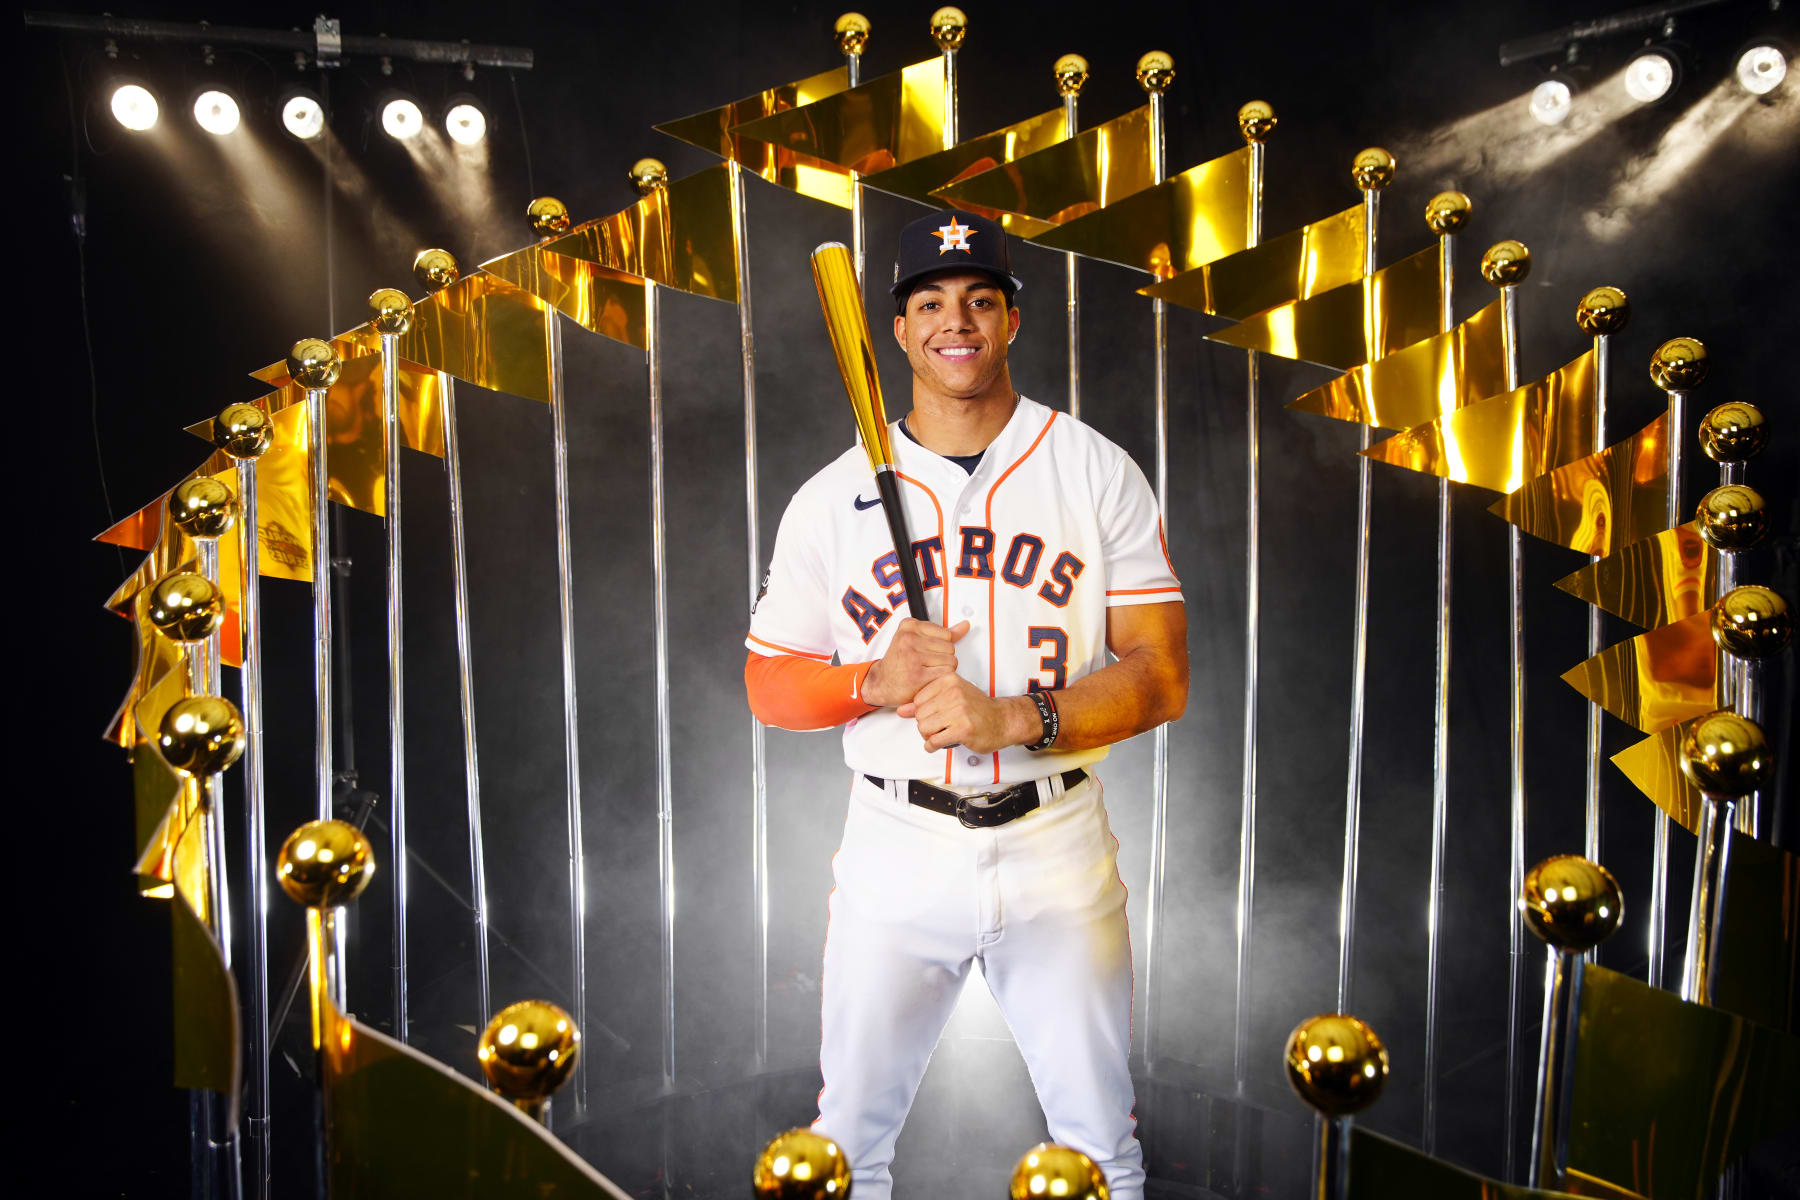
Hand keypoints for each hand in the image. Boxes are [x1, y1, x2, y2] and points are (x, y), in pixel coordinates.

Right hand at [862, 619, 968, 708]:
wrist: (880, 683)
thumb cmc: (899, 662)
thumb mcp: (917, 640)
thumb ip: (943, 633)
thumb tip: (965, 626)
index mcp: (909, 625)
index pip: (947, 634)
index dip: (942, 646)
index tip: (927, 651)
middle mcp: (908, 639)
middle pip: (950, 648)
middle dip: (943, 658)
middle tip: (926, 664)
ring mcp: (912, 657)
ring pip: (951, 661)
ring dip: (943, 670)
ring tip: (927, 671)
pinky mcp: (917, 676)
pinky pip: (946, 675)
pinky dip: (940, 680)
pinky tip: (928, 680)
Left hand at [899, 675, 1037, 753]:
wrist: (1002, 720)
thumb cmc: (977, 708)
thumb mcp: (951, 697)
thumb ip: (925, 702)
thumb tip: (901, 710)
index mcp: (949, 680)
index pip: (917, 699)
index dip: (922, 712)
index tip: (934, 716)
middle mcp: (953, 693)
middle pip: (919, 715)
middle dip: (925, 725)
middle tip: (938, 728)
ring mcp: (959, 711)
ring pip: (924, 728)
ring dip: (929, 737)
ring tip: (939, 735)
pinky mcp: (963, 729)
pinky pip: (934, 741)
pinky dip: (932, 746)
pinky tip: (939, 744)